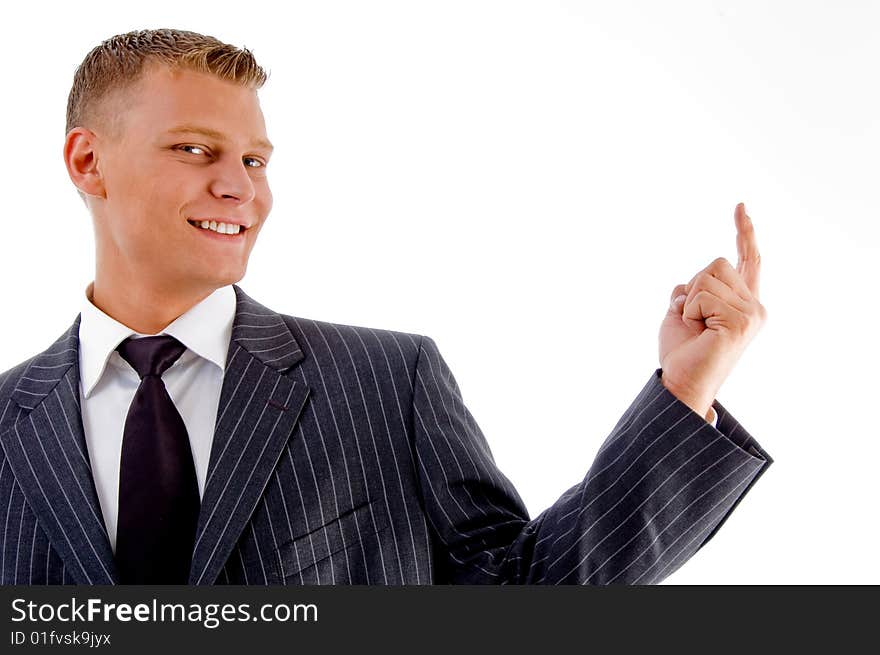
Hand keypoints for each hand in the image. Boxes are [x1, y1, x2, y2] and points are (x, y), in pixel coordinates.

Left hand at [658, 203, 765, 419]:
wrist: (681, 382)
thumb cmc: (681, 351)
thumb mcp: (680, 311)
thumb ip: (691, 291)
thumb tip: (686, 285)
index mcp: (741, 302)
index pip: (747, 260)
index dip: (744, 233)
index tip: (740, 206)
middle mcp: (753, 306)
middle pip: (716, 264)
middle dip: (694, 286)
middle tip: (695, 320)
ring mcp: (751, 314)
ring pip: (708, 277)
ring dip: (691, 301)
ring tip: (697, 327)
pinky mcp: (741, 321)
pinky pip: (703, 295)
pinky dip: (691, 311)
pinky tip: (700, 331)